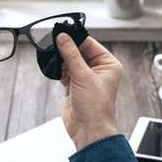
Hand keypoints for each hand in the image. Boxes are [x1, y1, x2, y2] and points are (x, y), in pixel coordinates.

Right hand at [56, 34, 122, 149]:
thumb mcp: (83, 76)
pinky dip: (59, 69)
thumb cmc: (96, 107)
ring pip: (71, 61)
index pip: (91, 44)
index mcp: (108, 65)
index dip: (76, 37)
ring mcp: (86, 78)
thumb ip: (71, 55)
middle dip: (67, 48)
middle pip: (80, 51)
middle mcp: (99, 70)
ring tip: (52, 54)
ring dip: (61, 58)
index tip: (62, 32)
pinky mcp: (75, 85)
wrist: (88, 130)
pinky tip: (53, 66)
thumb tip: (63, 38)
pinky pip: (65, 71)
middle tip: (53, 41)